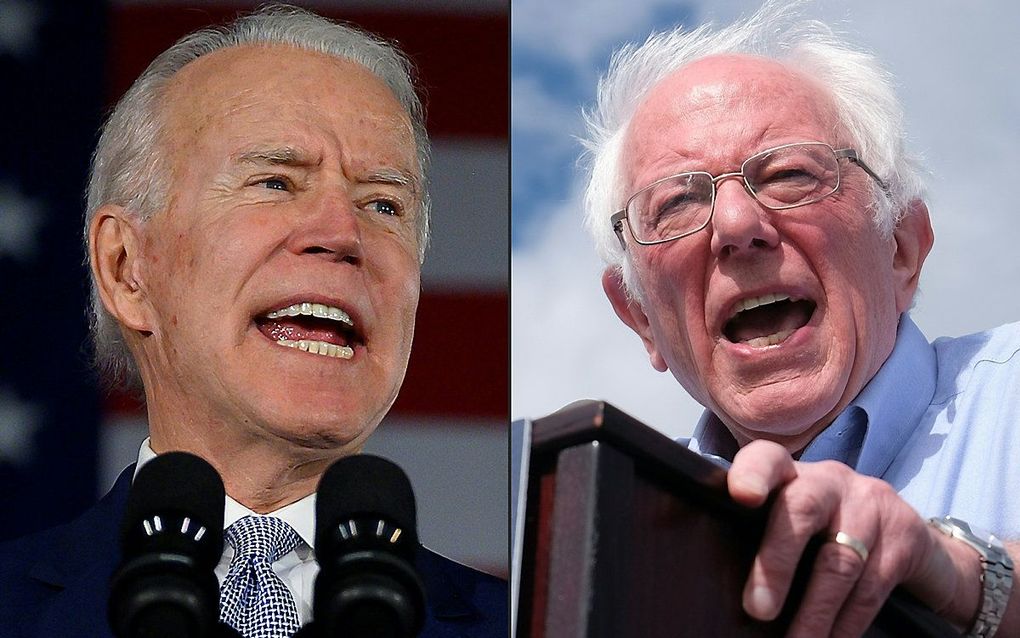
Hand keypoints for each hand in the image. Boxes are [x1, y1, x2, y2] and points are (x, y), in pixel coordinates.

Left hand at [727, 440, 979, 636]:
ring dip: (815, 612)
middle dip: (776, 562)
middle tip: (758, 609)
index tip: (742, 495)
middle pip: (802, 509)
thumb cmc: (822, 528)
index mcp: (793, 473)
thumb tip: (724, 586)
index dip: (753, 472)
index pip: (768, 460)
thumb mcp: (791, 515)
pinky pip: (871, 589)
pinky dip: (846, 624)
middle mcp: (831, 481)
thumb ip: (760, 530)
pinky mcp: (904, 538)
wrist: (903, 529)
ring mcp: (871, 505)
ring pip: (839, 562)